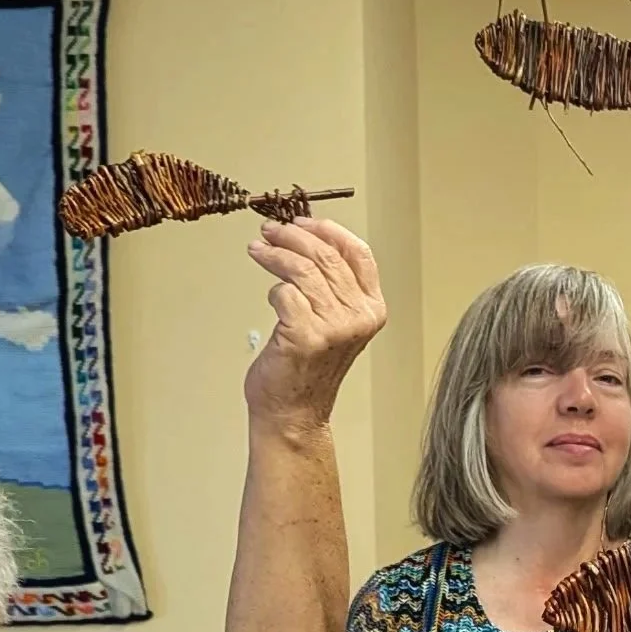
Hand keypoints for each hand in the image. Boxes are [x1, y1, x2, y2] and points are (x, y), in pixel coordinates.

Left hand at [243, 218, 386, 429]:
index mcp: (371, 310)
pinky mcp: (306, 335)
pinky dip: (273, 290)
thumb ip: (332, 287)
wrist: (294, 410)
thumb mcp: (334, 321)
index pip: (359, 254)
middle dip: (293, 236)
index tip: (303, 221)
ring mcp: (334, 328)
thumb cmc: (308, 367)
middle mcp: (358, 318)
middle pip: (326, 256)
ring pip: (303, 269)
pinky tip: (271, 296)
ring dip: (276, 254)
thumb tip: (307, 240)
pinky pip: (285, 293)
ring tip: (259, 249)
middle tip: (270, 230)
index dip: (328, 230)